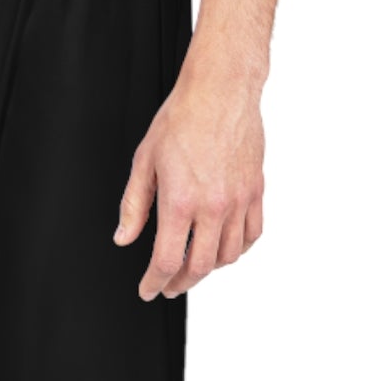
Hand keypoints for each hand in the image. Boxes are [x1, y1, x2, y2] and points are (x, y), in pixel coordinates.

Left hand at [114, 64, 264, 298]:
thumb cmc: (181, 118)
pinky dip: (238, 249)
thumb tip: (124, 237)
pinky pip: (252, 235)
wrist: (220, 91)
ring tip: (193, 265)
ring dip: (208, 268)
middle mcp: (213, 206)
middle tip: (168, 284)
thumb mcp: (145, 160)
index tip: (148, 289)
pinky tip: (224, 246)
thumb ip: (134, 205)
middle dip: (180, 282)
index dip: (154, 282)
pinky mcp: (256, 191)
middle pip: (199, 266)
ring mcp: (238, 201)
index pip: (167, 259)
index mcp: (180, 200)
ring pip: (228, 255)